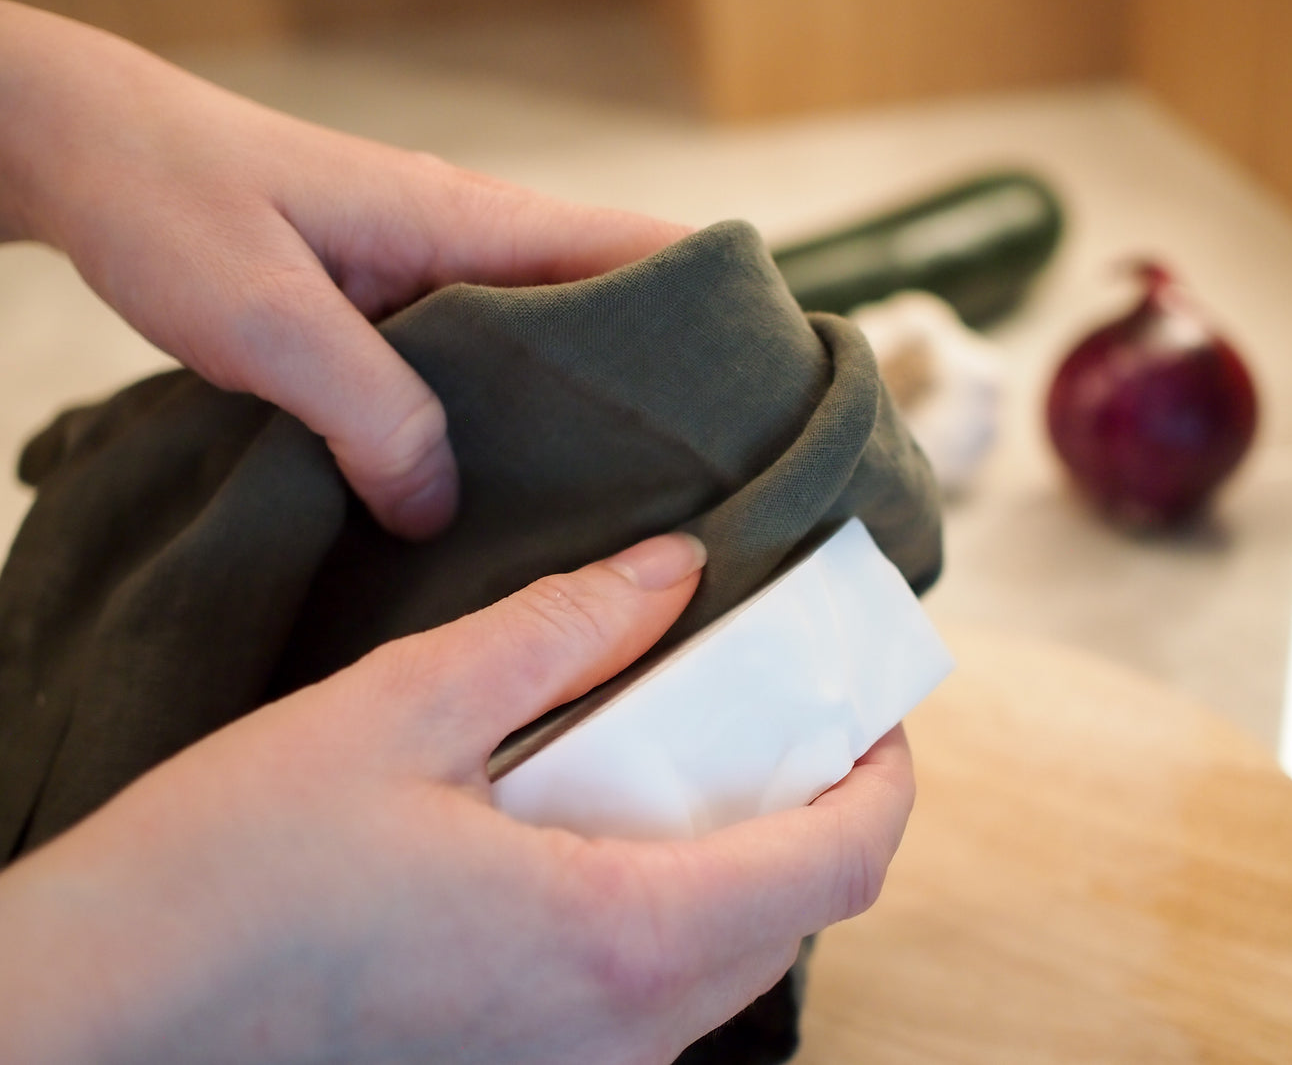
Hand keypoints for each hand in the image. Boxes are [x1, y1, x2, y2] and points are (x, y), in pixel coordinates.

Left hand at [0, 0, 687, 538]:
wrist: (83, 156)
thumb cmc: (172, 200)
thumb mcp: (269, 319)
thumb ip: (371, 411)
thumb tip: (436, 507)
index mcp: (472, 221)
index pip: (636, 248)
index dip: (708, 309)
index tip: (759, 390)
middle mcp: (469, 248)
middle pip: (603, 313)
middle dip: (652, 391)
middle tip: (697, 487)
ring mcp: (429, 285)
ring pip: (534, 355)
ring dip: (568, 422)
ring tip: (608, 514)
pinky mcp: (385, 321)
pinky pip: (466, 378)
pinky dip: (491, 431)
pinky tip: (486, 501)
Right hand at [0, 533, 914, 1064]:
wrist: (106, 1021)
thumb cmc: (234, 875)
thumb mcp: (402, 713)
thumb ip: (560, 633)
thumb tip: (670, 572)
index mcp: (618, 938)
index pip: (841, 865)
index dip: (886, 778)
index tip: (873, 709)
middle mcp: (619, 1034)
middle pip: (799, 914)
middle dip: (816, 807)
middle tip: (772, 711)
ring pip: (731, 958)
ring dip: (745, 855)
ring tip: (685, 754)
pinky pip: (654, 994)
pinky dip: (673, 904)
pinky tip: (598, 831)